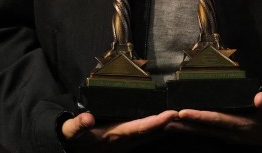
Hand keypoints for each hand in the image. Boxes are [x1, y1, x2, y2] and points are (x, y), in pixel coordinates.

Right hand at [61, 110, 179, 151]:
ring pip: (154, 133)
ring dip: (171, 125)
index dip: (155, 122)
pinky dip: (163, 126)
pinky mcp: (130, 139)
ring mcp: (129, 141)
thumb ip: (77, 126)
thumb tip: (86, 119)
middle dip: (171, 123)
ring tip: (189, 115)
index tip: (171, 115)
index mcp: (114, 136)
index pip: (139, 128)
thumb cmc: (74, 138)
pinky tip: (175, 121)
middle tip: (190, 113)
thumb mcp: (71, 132)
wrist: (73, 149)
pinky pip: (150, 132)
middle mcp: (125, 140)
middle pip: (153, 131)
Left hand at [166, 91, 261, 145]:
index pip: (216, 120)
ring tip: (166, 124)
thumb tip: (259, 97)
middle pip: (204, 129)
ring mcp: (231, 136)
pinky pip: (209, 132)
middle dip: (183, 125)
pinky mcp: (230, 135)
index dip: (199, 116)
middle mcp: (233, 133)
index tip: (181, 113)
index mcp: (242, 125)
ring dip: (186, 129)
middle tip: (162, 120)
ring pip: (204, 132)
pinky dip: (195, 129)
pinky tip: (184, 126)